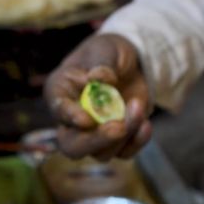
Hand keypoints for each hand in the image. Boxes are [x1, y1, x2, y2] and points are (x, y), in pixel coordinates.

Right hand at [44, 33, 152, 159]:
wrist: (129, 64)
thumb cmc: (107, 54)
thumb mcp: (105, 50)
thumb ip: (101, 64)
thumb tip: (99, 79)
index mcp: (59, 93)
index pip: (58, 110)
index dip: (69, 117)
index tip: (86, 119)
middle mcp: (71, 121)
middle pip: (73, 146)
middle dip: (95, 141)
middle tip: (118, 127)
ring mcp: (93, 135)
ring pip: (102, 153)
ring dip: (124, 135)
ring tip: (138, 105)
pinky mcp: (116, 142)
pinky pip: (124, 153)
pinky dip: (137, 142)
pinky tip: (145, 124)